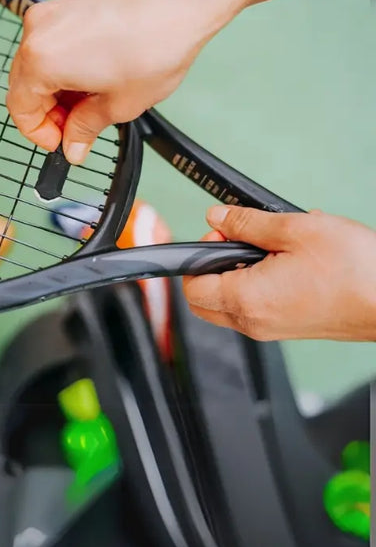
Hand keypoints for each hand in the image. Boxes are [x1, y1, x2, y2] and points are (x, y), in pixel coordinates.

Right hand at [6, 0, 237, 164]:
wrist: (182, 4)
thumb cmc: (155, 47)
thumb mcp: (118, 105)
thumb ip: (85, 129)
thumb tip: (72, 145)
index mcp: (41, 60)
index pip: (20, 108)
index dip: (39, 133)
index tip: (60, 143)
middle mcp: (38, 32)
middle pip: (24, 84)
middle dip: (48, 113)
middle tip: (76, 130)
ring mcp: (52, 14)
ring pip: (37, 65)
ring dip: (57, 91)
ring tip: (91, 105)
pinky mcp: (68, 6)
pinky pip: (52, 45)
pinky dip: (64, 68)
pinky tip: (92, 80)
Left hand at [183, 206, 375, 341]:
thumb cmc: (355, 269)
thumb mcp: (295, 229)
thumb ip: (246, 223)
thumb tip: (217, 217)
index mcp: (247, 300)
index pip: (192, 286)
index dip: (201, 254)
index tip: (225, 234)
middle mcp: (254, 323)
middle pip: (204, 299)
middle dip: (213, 266)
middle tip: (242, 240)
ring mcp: (272, 329)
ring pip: (229, 304)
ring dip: (238, 273)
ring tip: (273, 249)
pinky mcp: (289, 328)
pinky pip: (256, 308)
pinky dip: (258, 284)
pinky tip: (288, 263)